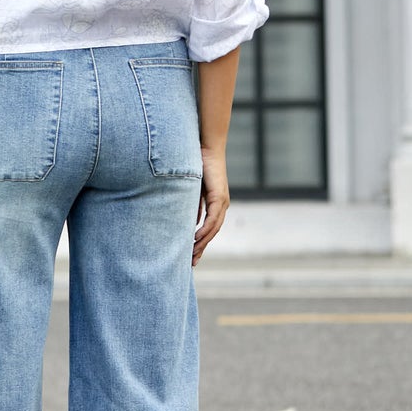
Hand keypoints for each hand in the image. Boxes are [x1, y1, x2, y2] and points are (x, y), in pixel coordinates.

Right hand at [193, 145, 228, 261]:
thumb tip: (189, 222)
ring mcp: (222, 201)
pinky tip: (196, 238)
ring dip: (202, 243)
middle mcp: (222, 205)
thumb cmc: (199, 163)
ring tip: (192, 255)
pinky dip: (204, 230)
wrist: (207, 147)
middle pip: (212, 233)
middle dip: (201, 248)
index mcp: (216, 204)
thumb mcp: (193, 189)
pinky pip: (212, 218)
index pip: (209, 228)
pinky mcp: (219, 196)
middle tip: (192, 263)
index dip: (201, 242)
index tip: (191, 254)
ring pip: (213, 229)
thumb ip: (193, 205)